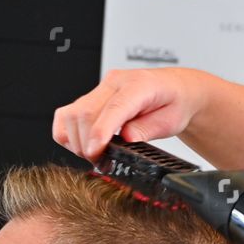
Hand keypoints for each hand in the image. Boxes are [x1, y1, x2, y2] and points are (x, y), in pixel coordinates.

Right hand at [53, 67, 204, 161]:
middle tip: (100, 162)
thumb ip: (147, 129)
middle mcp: (116, 82)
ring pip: (72, 114)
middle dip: (87, 143)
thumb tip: (126, 139)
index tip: (95, 152)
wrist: (176, 91)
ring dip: (76, 140)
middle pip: (86, 112)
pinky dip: (68, 133)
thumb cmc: (175, 103)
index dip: (100, 132)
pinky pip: (66, 114)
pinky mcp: (91, 96)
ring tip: (94, 154)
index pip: (113, 108)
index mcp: (140, 85)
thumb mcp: (171, 121)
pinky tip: (83, 144)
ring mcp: (101, 88)